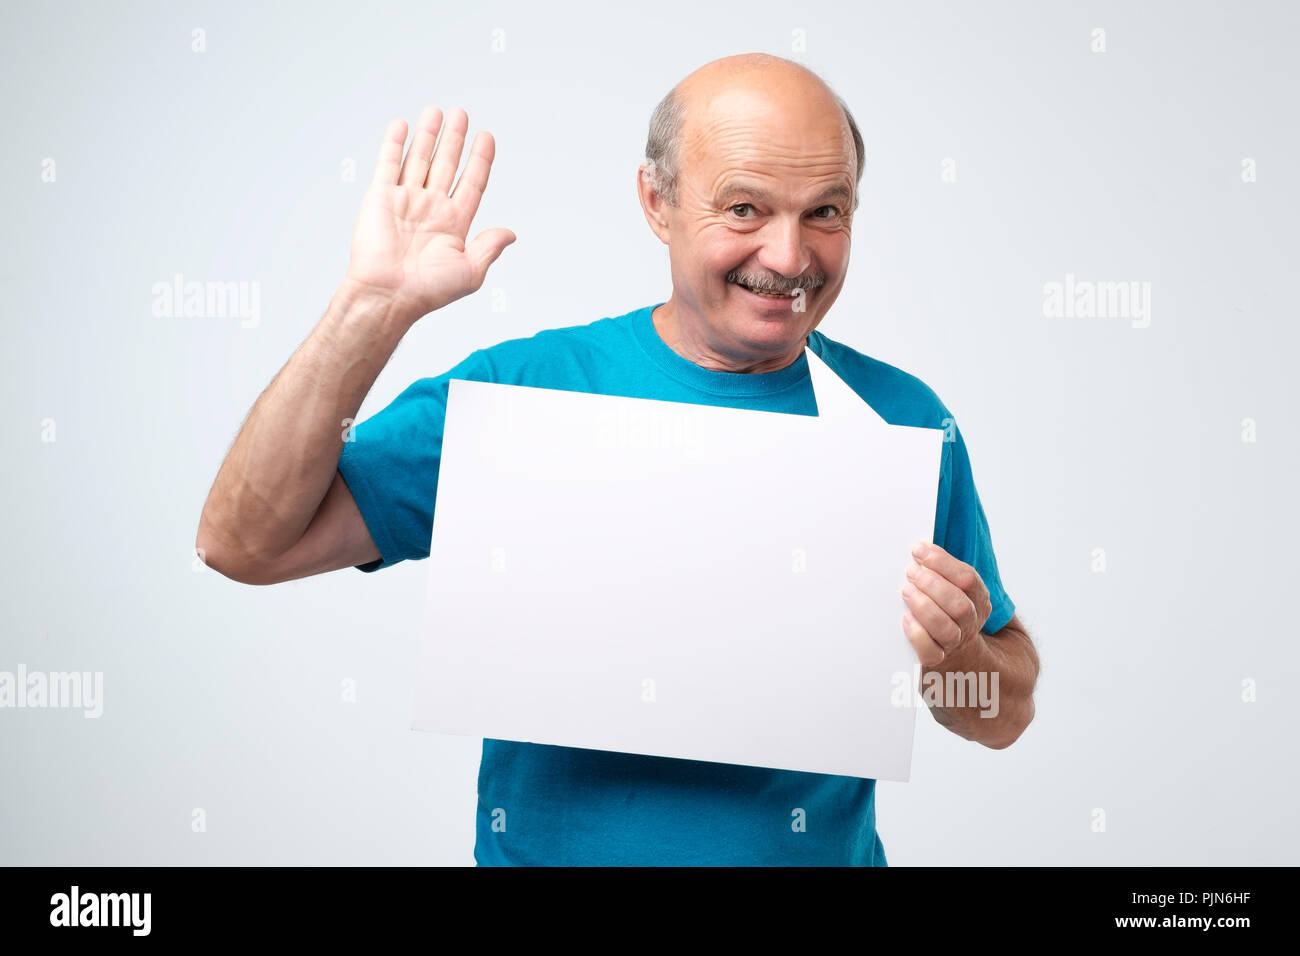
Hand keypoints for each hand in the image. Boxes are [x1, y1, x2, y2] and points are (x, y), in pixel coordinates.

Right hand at [344, 105, 515, 319]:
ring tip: (437, 112)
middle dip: (455, 139)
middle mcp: (431, 208)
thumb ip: (489, 247)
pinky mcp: (380, 197)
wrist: (388, 293)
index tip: (487, 137)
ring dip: (428, 135)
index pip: (471, 183)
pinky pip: (388, 164)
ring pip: (420, 159)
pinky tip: (403, 126)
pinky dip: (395, 144)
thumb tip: (510, 234)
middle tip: (461, 114)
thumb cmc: (428, 290)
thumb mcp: (470, 271)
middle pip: (446, 164)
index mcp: (454, 223)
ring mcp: (405, 200)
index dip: (480, 160)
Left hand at [899, 542, 992, 666]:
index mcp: (978, 599)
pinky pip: (930, 653)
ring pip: (946, 628)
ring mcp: (955, 642)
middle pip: (960, 605)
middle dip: (933, 584)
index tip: (919, 550)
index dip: (942, 562)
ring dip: (924, 606)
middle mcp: (970, 621)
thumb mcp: (954, 586)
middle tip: (911, 572)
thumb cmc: (947, 609)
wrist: (961, 654)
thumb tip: (920, 548)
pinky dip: (917, 634)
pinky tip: (906, 619)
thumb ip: (942, 569)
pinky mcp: (937, 659)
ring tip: (907, 591)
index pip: (968, 579)